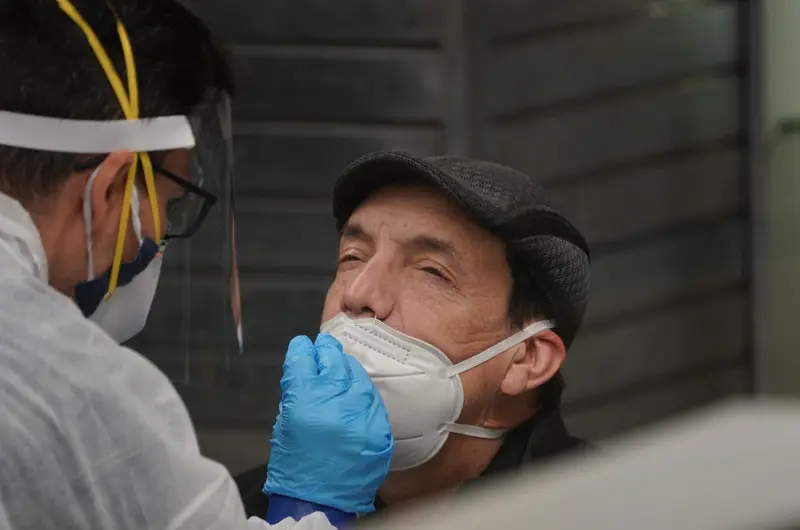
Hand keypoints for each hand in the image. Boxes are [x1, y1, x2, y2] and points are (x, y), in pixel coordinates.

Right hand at [264, 333, 392, 514]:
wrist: (320, 501)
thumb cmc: (297, 467)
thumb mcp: (285, 423)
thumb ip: (296, 390)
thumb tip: (304, 366)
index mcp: (305, 399)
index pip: (304, 358)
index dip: (302, 350)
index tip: (303, 347)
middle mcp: (336, 401)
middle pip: (334, 359)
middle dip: (327, 353)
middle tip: (324, 350)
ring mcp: (362, 412)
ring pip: (357, 374)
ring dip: (347, 371)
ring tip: (340, 373)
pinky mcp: (378, 426)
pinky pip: (371, 398)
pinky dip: (362, 394)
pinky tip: (354, 396)